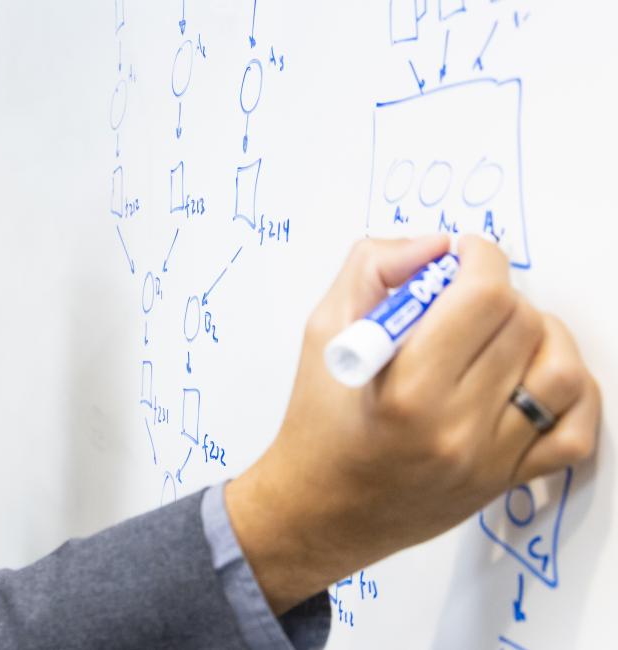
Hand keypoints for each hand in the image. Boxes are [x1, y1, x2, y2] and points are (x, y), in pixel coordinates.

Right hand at [225, 235, 600, 614]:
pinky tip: (535, 374)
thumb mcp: (322, 331)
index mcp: (406, 388)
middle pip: (522, 324)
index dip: (480, 257)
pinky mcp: (505, 480)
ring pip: (561, 371)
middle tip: (465, 297)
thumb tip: (434, 246)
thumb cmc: (317, 421)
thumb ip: (372, 268)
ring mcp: (488, 459)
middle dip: (498, 293)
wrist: (319, 508)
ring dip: (541, 334)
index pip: (483, 296)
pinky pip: (576, 434)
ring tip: (504, 332)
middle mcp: (455, 427)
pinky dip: (574, 394)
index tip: (463, 254)